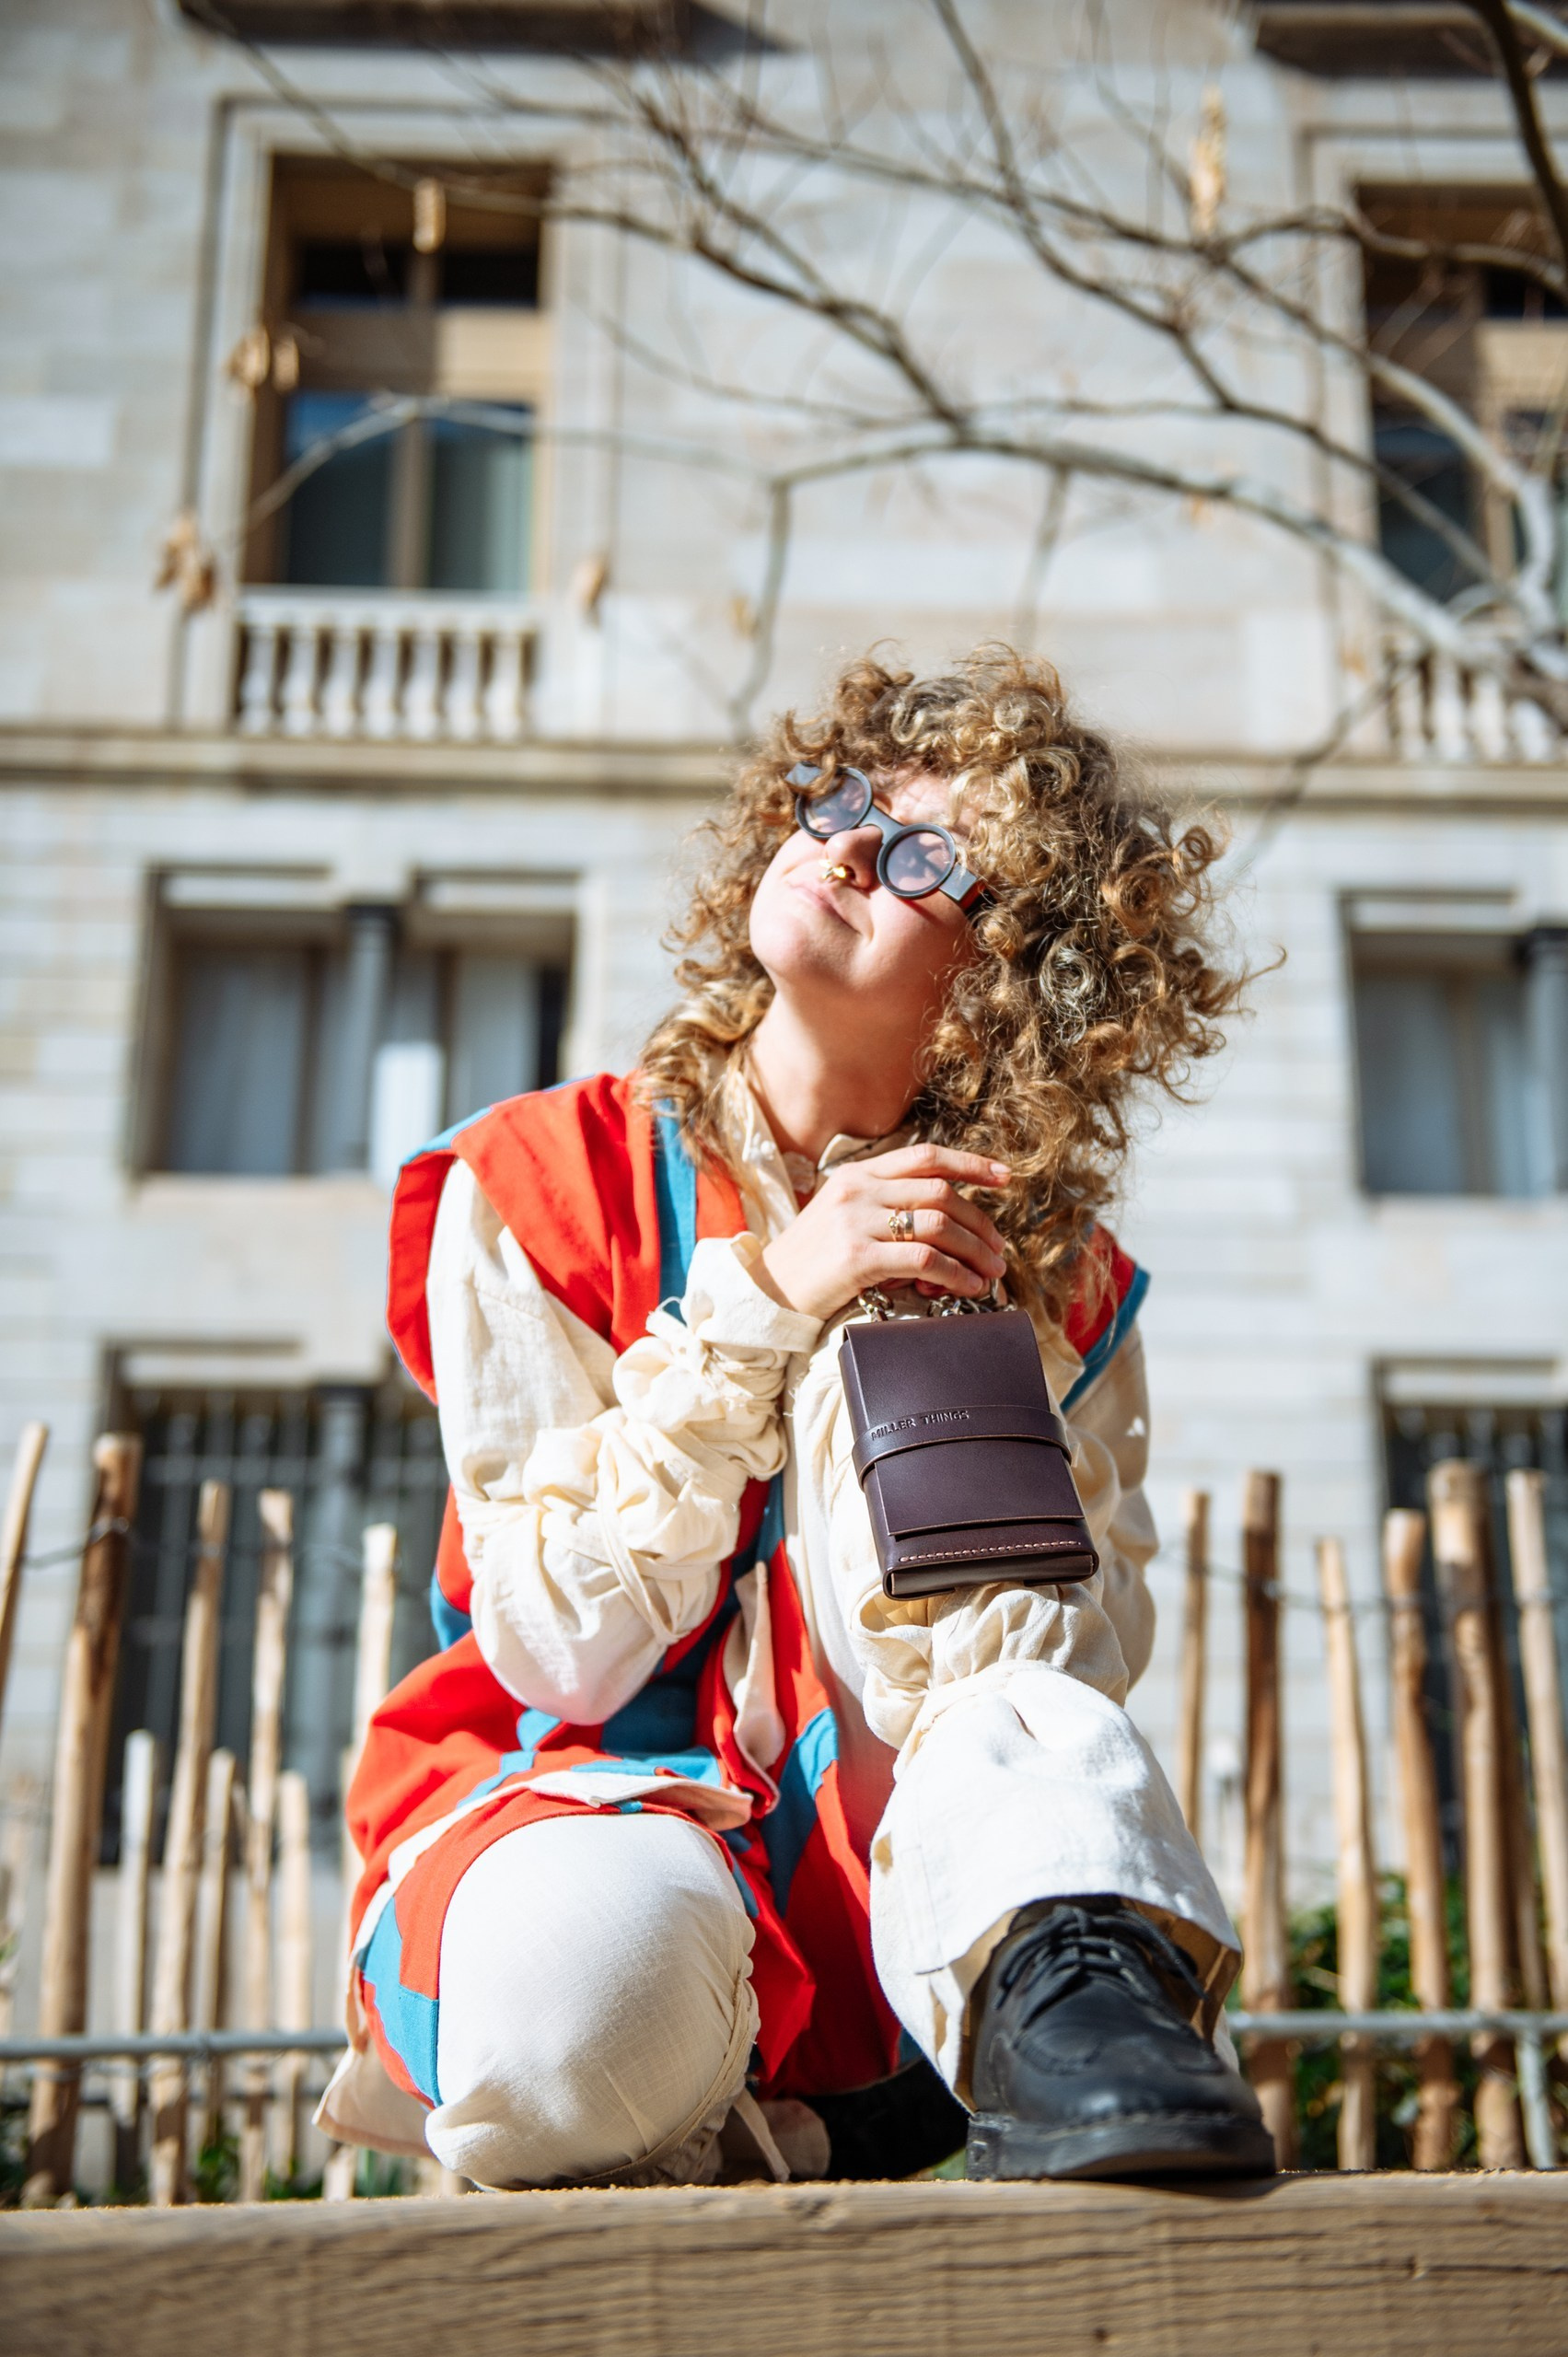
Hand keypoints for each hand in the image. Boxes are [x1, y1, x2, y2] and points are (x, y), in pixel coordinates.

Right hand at [754, 1144, 1012, 1322]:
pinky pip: (923, 1259)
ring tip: (991, 1273)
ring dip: (974, 1250)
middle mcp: (858, 1189)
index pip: (925, 1156)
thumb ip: (885, 1207)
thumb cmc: (812, 1260)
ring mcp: (856, 1221)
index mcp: (856, 1173)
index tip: (1004, 1177)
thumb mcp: (843, 1216)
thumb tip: (948, 1225)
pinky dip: (954, 1273)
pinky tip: (966, 1286)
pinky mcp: (857, 1257)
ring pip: (939, 1224)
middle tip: (998, 1250)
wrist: (767, 1291)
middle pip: (941, 1192)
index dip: (970, 1165)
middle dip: (980, 1222)